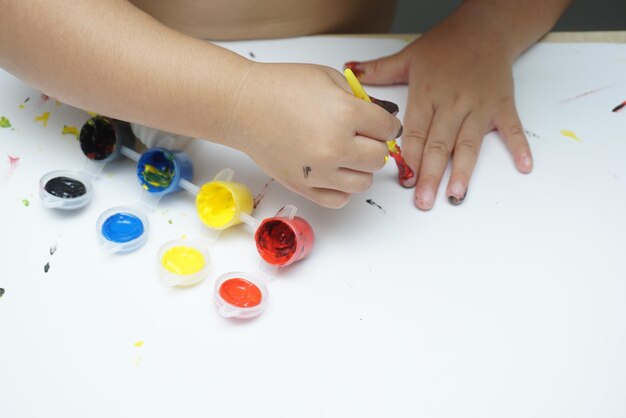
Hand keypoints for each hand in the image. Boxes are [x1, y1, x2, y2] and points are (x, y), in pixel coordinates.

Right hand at [225, 62, 402, 208]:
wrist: (243, 106)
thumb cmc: (281, 87)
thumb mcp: (329, 78)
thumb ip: (359, 99)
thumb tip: (381, 119)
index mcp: (345, 114)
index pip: (388, 129)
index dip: (387, 125)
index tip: (381, 124)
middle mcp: (335, 147)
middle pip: (378, 158)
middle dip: (375, 146)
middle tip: (363, 137)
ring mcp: (319, 171)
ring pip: (363, 183)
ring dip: (361, 169)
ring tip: (347, 155)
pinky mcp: (303, 187)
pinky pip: (339, 200)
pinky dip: (342, 189)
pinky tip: (334, 172)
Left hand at [345, 25, 532, 209]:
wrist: (486, 27)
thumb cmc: (446, 44)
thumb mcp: (408, 56)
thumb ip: (379, 71)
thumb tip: (349, 71)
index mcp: (428, 93)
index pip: (416, 132)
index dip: (409, 157)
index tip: (404, 180)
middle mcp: (453, 102)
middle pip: (440, 144)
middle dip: (430, 174)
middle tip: (423, 200)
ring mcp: (479, 106)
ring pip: (470, 143)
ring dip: (463, 171)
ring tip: (456, 195)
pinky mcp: (502, 105)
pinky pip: (512, 128)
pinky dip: (519, 146)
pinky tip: (524, 166)